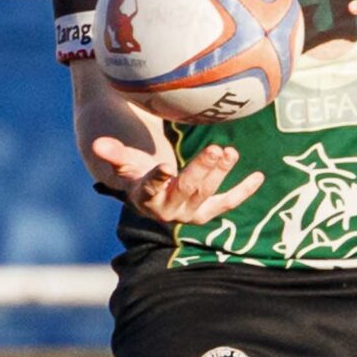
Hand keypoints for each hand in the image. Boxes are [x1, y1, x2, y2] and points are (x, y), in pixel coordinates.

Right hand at [89, 136, 261, 223]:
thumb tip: (97, 143)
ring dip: (221, 174)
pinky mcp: (208, 212)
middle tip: (216, 149)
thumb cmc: (136, 172)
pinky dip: (243, 191)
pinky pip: (227, 203)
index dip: (157, 179)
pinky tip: (258, 177)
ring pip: (208, 194)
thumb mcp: (124, 162)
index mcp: (145, 199)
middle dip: (202, 170)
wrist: (152, 196)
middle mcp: (169, 211)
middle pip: (187, 189)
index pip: (150, 189)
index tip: (165, 166)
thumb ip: (113, 153)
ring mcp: (191, 213)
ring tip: (230, 152)